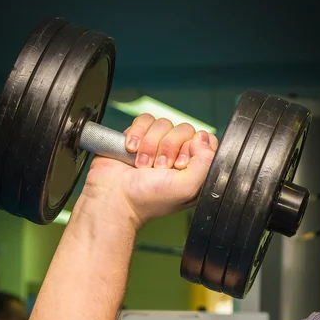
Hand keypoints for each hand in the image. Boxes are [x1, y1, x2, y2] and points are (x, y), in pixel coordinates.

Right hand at [83, 115, 217, 228]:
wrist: (114, 197)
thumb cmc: (147, 200)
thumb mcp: (188, 189)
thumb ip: (206, 164)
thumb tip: (203, 139)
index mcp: (192, 170)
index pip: (206, 142)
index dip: (194, 148)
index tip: (180, 164)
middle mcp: (176, 156)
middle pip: (185, 129)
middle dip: (169, 148)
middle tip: (158, 168)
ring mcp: (157, 145)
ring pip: (164, 124)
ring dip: (150, 145)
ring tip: (142, 165)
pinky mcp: (138, 136)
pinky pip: (145, 119)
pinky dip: (137, 134)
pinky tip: (131, 150)